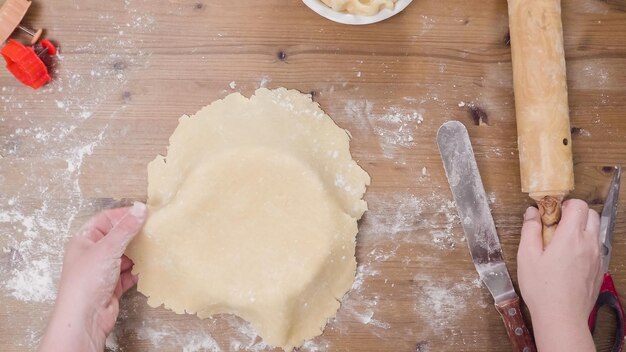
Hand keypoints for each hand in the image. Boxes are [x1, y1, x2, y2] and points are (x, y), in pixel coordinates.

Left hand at [39, 202, 146, 351]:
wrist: (85, 318)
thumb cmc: (86, 282)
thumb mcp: (107, 249)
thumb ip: (125, 228)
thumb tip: (140, 208)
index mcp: (84, 240)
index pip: (106, 219)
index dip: (124, 214)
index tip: (144, 212)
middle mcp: (92, 254)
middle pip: (117, 237)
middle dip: (134, 234)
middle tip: (153, 228)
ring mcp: (103, 270)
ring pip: (125, 255)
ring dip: (138, 253)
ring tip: (154, 246)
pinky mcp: (113, 285)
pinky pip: (129, 273)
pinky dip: (139, 270)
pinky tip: (148, 266)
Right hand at [517, 199, 601, 351]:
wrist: (561, 317)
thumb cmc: (542, 288)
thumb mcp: (527, 256)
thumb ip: (530, 230)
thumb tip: (531, 212)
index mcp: (571, 237)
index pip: (578, 205)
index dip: (564, 205)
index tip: (551, 214)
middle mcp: (588, 244)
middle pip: (591, 214)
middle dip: (575, 213)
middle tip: (557, 224)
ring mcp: (596, 257)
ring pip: (596, 231)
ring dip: (582, 228)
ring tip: (563, 242)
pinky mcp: (598, 270)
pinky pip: (596, 248)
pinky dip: (586, 244)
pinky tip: (569, 258)